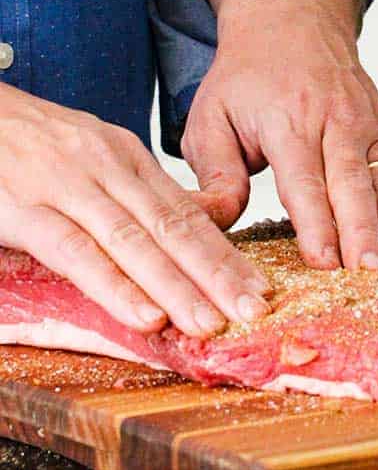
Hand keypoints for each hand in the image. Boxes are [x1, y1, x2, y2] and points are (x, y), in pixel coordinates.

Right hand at [0, 84, 271, 335]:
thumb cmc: (31, 145)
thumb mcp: (94, 155)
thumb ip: (137, 194)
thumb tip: (189, 231)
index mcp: (129, 158)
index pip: (187, 214)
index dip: (225, 254)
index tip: (259, 288)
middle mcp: (108, 170)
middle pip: (173, 229)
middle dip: (217, 275)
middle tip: (254, 313)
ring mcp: (67, 188)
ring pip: (134, 243)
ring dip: (177, 288)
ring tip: (210, 324)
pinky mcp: (25, 210)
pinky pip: (77, 252)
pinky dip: (115, 286)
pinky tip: (146, 315)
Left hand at [182, 0, 377, 272]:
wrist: (293, 22)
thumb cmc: (248, 77)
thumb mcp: (209, 116)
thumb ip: (214, 172)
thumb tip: (215, 218)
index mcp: (289, 121)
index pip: (304, 181)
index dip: (316, 224)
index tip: (324, 262)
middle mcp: (337, 123)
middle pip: (355, 187)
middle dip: (365, 235)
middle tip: (371, 276)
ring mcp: (371, 130)